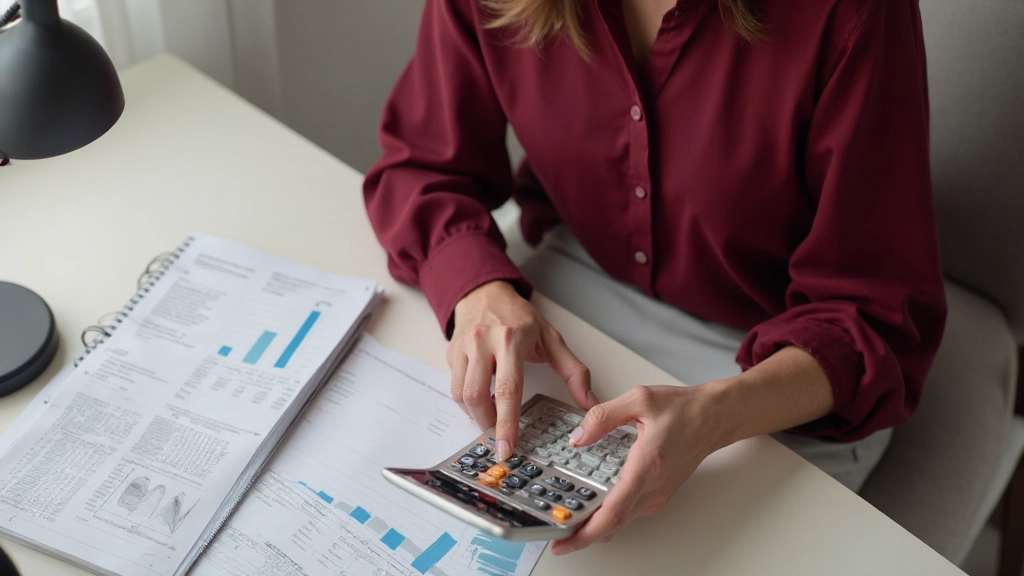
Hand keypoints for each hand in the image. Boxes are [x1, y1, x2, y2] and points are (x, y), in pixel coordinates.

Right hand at [448, 280, 596, 459]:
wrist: (486, 293)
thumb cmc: (519, 317)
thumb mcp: (551, 338)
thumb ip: (574, 371)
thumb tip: (588, 402)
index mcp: (510, 339)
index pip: (507, 390)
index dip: (506, 424)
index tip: (507, 448)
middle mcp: (482, 342)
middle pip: (476, 396)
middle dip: (487, 424)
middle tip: (500, 436)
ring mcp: (463, 347)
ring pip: (460, 394)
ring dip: (475, 414)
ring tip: (491, 416)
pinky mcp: (451, 352)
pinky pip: (454, 385)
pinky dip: (466, 401)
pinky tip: (481, 398)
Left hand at [553, 384, 726, 553]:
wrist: (713, 417)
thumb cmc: (683, 409)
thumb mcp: (638, 399)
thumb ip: (602, 417)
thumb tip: (578, 437)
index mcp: (646, 465)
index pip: (614, 510)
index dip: (586, 532)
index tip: (564, 542)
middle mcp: (653, 487)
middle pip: (614, 524)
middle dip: (582, 535)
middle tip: (556, 536)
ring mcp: (658, 494)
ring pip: (621, 521)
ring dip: (595, 525)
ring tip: (568, 518)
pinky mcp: (658, 494)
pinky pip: (630, 512)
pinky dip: (609, 515)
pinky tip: (593, 506)